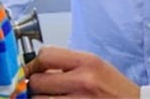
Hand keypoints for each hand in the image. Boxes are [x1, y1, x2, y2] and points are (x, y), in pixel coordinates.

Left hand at [24, 46, 140, 97]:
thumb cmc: (116, 89)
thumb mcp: (97, 67)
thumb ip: (69, 65)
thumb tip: (37, 68)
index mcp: (88, 62)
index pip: (45, 55)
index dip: (34, 64)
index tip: (33, 71)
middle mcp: (83, 81)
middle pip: (37, 82)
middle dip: (36, 87)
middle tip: (42, 89)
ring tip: (51, 98)